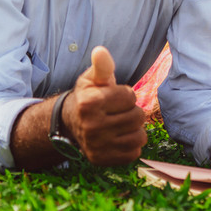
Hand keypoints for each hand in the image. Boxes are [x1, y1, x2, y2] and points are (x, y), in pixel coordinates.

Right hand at [66, 46, 146, 165]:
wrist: (71, 124)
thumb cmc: (88, 97)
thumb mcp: (92, 79)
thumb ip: (102, 66)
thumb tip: (100, 51)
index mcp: (89, 103)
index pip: (131, 97)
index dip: (125, 95)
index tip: (113, 98)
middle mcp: (91, 126)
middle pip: (138, 116)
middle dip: (132, 111)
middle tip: (117, 112)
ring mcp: (97, 146)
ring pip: (139, 135)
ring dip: (134, 129)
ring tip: (119, 124)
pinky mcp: (102, 160)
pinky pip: (134, 152)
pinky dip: (131, 144)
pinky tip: (118, 138)